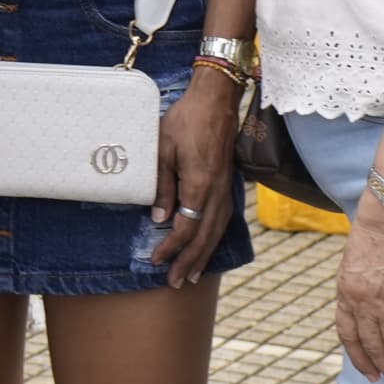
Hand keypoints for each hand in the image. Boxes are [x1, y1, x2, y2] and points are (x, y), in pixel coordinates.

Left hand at [150, 64, 238, 283]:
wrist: (216, 100)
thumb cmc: (185, 121)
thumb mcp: (163, 149)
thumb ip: (162, 186)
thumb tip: (160, 218)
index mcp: (199, 184)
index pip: (186, 227)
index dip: (172, 247)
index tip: (156, 259)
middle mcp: (216, 192)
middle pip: (205, 236)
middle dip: (190, 261)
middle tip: (176, 283)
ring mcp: (225, 188)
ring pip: (217, 231)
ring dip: (205, 255)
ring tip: (194, 275)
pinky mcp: (227, 183)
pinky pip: (223, 219)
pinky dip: (215, 238)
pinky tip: (208, 245)